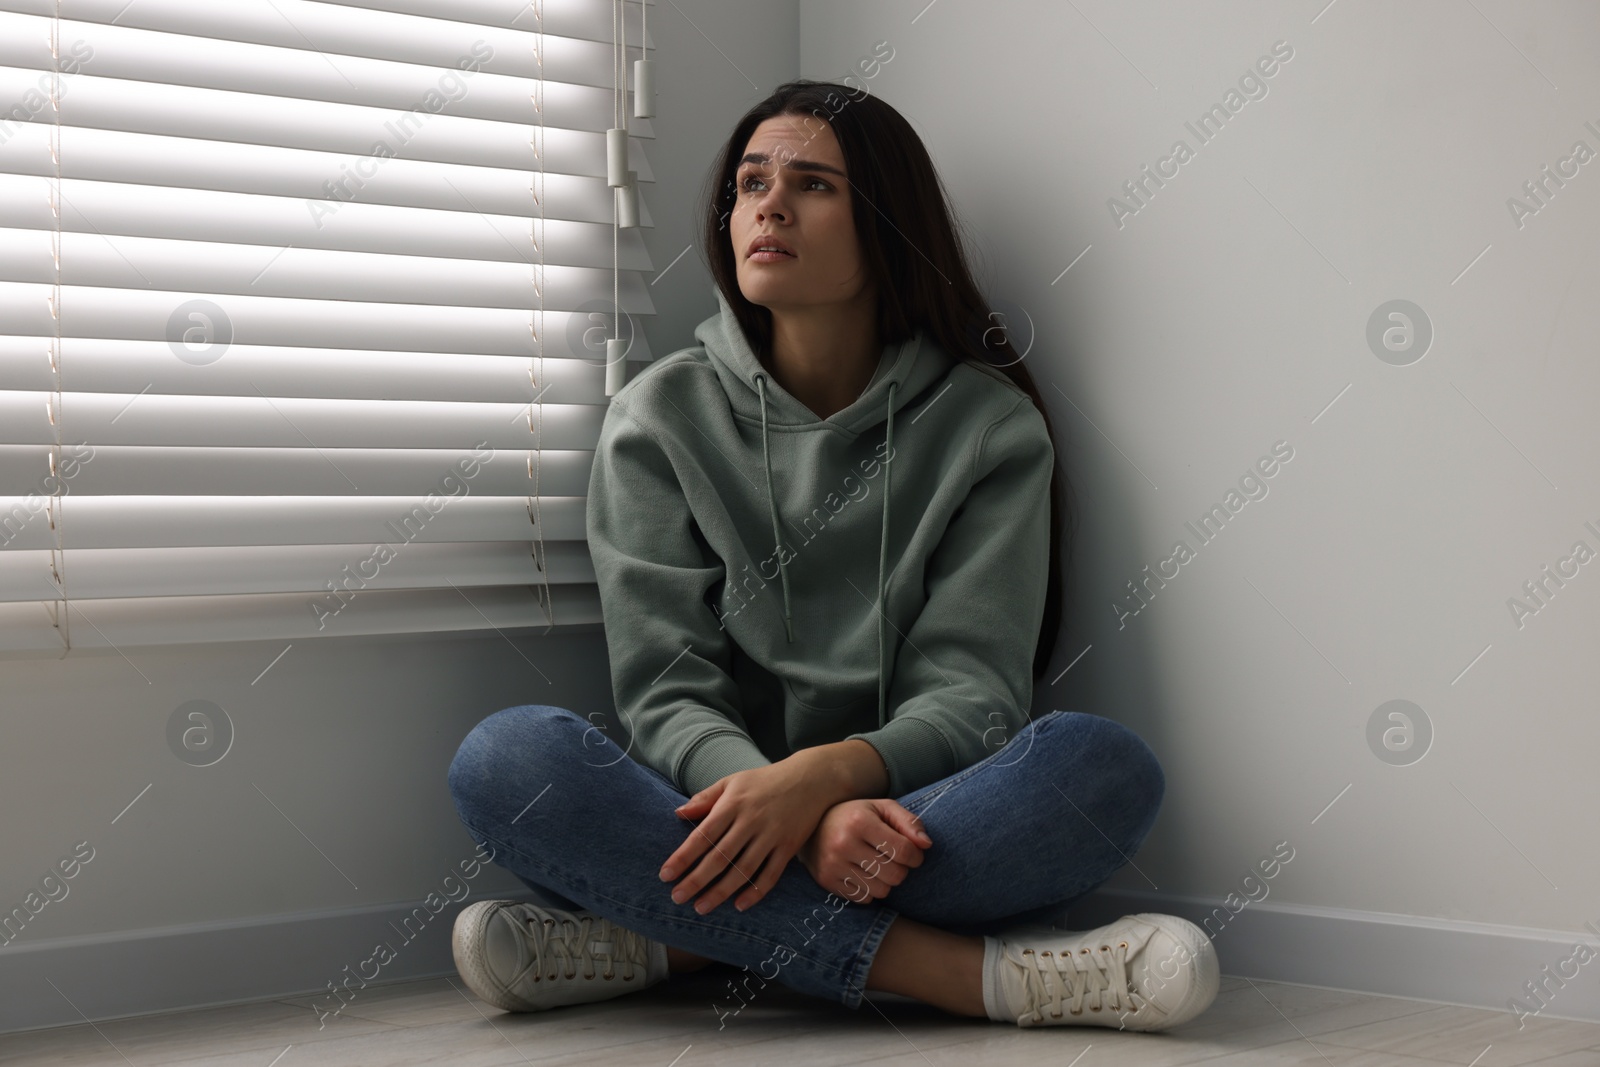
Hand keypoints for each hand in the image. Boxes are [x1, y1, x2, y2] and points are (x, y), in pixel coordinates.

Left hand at [659, 760, 833, 914]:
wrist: (811, 779)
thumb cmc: (765, 780)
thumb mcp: (732, 781)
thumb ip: (705, 798)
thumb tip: (678, 814)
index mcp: (733, 804)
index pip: (703, 835)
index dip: (683, 857)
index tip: (665, 875)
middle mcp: (750, 821)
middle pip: (719, 857)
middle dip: (696, 880)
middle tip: (677, 897)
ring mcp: (771, 836)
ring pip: (743, 870)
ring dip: (721, 892)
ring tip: (701, 907)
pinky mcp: (788, 848)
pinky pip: (770, 875)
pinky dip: (755, 892)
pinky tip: (739, 905)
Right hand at [797, 798, 930, 902]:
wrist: (812, 825)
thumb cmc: (855, 816)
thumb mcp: (882, 808)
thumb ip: (909, 822)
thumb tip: (927, 845)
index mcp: (860, 822)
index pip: (904, 850)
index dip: (916, 856)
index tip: (913, 853)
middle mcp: (844, 844)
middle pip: (894, 875)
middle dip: (902, 869)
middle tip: (894, 860)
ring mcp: (833, 865)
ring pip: (880, 891)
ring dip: (886, 881)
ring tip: (878, 866)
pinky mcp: (826, 881)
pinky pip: (863, 898)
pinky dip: (869, 890)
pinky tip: (862, 873)